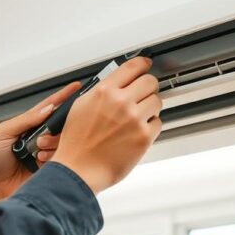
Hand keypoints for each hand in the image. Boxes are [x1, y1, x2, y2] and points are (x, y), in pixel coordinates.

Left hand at [0, 81, 82, 205]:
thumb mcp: (4, 133)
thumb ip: (25, 119)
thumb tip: (45, 109)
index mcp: (29, 126)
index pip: (49, 107)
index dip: (62, 97)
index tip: (75, 87)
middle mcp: (40, 138)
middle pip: (60, 125)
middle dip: (56, 128)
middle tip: (41, 139)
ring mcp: (46, 152)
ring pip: (63, 141)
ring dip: (52, 145)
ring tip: (37, 154)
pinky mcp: (51, 167)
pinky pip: (62, 158)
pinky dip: (53, 158)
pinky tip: (42, 163)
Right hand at [51, 56, 162, 193]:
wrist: (78, 170)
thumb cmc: (76, 143)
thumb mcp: (80, 107)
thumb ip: (101, 92)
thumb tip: (117, 82)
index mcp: (104, 91)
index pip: (132, 67)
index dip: (143, 64)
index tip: (146, 65)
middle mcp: (121, 102)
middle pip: (150, 81)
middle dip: (148, 87)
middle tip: (143, 93)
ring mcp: (134, 119)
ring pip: (157, 101)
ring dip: (150, 107)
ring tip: (138, 116)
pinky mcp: (144, 137)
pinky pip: (158, 122)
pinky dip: (150, 126)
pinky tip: (137, 131)